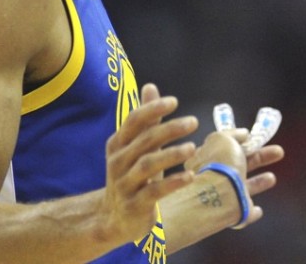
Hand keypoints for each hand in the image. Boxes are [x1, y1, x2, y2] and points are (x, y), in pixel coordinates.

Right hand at [100, 83, 197, 242]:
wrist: (113, 218)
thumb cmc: (132, 175)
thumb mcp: (137, 147)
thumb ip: (146, 120)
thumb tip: (151, 87)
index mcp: (118, 144)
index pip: (133, 121)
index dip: (152, 109)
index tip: (174, 102)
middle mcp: (118, 162)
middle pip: (144, 141)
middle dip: (169, 129)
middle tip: (193, 122)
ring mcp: (124, 185)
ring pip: (148, 165)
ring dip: (171, 155)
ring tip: (192, 148)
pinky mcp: (134, 206)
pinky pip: (154, 192)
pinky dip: (173, 182)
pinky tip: (190, 175)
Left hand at [184, 129, 284, 226]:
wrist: (220, 195)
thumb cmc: (221, 164)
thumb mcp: (224, 138)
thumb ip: (234, 134)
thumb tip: (243, 134)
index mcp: (209, 160)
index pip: (225, 149)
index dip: (241, 143)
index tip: (253, 138)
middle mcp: (215, 178)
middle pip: (241, 166)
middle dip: (260, 158)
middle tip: (279, 151)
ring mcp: (224, 197)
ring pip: (243, 189)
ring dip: (258, 183)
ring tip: (272, 178)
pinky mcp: (234, 215)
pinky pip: (244, 212)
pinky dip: (251, 211)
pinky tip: (258, 210)